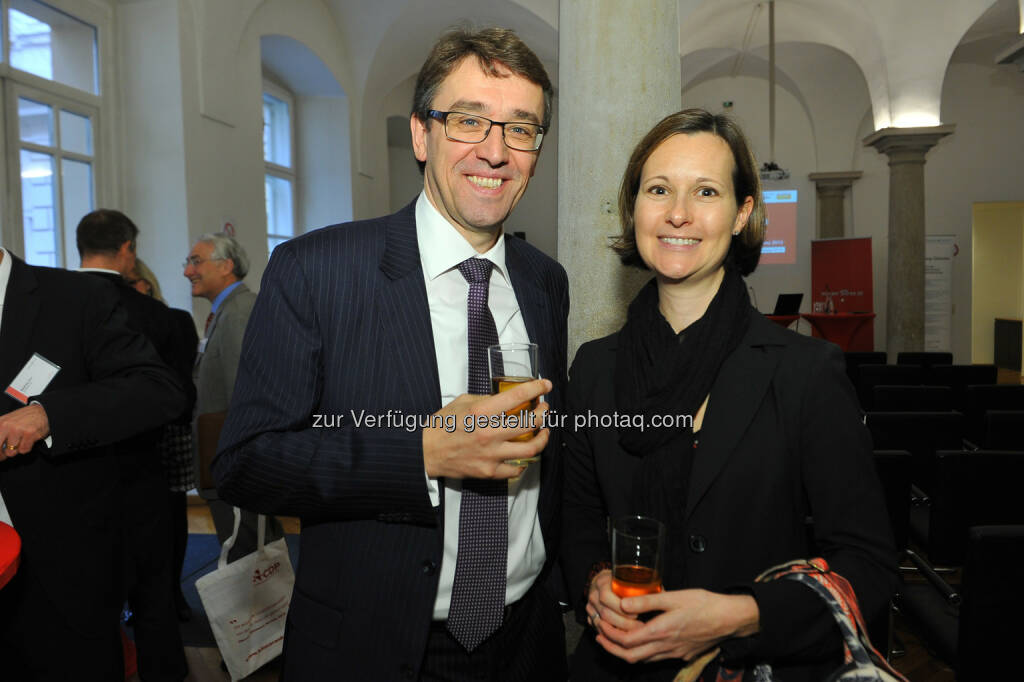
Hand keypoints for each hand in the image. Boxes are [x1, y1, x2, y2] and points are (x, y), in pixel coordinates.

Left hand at [0, 403, 49, 459]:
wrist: (41, 411)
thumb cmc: (24, 419)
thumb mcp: (7, 423)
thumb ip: (1, 434)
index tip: (0, 455)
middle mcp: (6, 425)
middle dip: (2, 455)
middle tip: (6, 454)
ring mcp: (18, 429)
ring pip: (11, 452)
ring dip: (16, 450)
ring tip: (21, 442)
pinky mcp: (29, 433)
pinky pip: (24, 450)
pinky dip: (27, 448)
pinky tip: (29, 440)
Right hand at [422, 378, 550, 478]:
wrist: (426, 452)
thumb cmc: (442, 426)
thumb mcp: (462, 402)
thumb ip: (485, 400)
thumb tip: (506, 400)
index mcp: (482, 412)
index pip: (518, 396)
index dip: (537, 388)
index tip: (545, 385)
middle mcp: (490, 433)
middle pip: (531, 422)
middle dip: (543, 413)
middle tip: (544, 409)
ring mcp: (491, 454)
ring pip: (531, 448)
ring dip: (542, 438)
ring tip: (543, 431)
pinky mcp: (489, 471)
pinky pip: (516, 469)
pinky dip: (523, 462)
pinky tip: (523, 455)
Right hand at [586, 569, 642, 635]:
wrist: (605, 582)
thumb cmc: (622, 580)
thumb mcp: (630, 578)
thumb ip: (644, 586)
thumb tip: (663, 593)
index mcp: (602, 582)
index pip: (607, 597)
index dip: (622, 608)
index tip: (637, 614)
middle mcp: (593, 595)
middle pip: (605, 613)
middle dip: (624, 623)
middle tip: (640, 627)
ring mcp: (590, 608)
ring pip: (602, 625)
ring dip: (619, 631)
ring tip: (636, 633)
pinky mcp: (591, 618)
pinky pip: (600, 631)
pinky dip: (612, 636)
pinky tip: (625, 638)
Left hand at [595, 588, 759, 663]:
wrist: (730, 619)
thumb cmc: (704, 604)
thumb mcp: (674, 596)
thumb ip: (647, 601)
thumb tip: (623, 604)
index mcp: (661, 631)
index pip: (627, 640)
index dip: (610, 635)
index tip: (600, 625)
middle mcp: (666, 647)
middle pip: (631, 656)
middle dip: (611, 648)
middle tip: (599, 637)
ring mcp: (674, 653)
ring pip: (643, 660)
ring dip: (624, 651)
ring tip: (613, 640)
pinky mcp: (682, 654)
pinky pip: (655, 658)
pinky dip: (641, 652)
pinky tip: (639, 642)